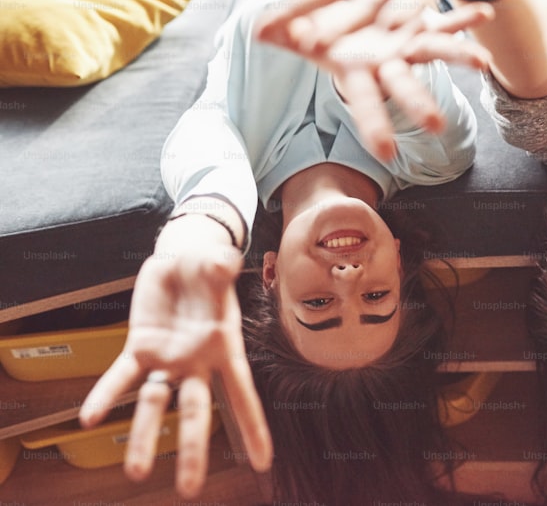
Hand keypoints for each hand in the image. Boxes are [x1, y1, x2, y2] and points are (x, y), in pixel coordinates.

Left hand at [79, 218, 271, 497]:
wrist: (183, 258)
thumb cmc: (209, 264)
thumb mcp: (218, 262)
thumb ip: (222, 266)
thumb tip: (224, 263)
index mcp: (224, 348)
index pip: (242, 394)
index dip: (253, 427)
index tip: (263, 462)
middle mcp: (197, 362)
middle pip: (196, 412)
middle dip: (193, 450)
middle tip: (189, 489)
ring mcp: (167, 359)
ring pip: (155, 405)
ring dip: (145, 437)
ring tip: (136, 473)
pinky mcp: (140, 348)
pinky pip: (121, 377)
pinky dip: (106, 396)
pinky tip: (89, 418)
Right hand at [255, 0, 493, 161]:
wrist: (347, 11)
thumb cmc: (317, 26)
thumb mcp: (295, 25)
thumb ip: (280, 27)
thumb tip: (256, 29)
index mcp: (356, 70)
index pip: (364, 104)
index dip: (374, 126)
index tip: (385, 153)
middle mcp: (385, 64)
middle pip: (404, 88)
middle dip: (420, 105)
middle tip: (438, 127)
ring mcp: (406, 45)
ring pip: (434, 53)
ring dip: (458, 57)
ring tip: (483, 62)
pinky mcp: (420, 25)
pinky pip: (445, 21)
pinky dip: (463, 16)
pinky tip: (486, 12)